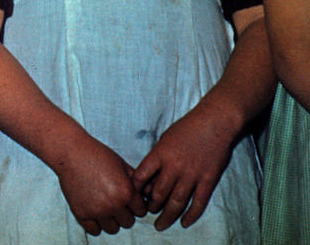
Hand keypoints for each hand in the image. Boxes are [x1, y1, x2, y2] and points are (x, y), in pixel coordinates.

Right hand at [53, 137, 145, 235]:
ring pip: (113, 229)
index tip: (127, 198)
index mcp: (126, 192)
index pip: (141, 212)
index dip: (135, 205)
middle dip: (124, 213)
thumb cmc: (97, 154)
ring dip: (111, 220)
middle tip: (115, 201)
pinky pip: (94, 231)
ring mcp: (97, 210)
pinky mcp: (81, 213)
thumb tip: (148, 195)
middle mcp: (113, 204)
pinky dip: (96, 224)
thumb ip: (137, 182)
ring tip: (104, 207)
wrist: (70, 151)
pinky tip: (94, 212)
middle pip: (128, 222)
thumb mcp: (122, 164)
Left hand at [133, 102, 236, 230]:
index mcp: (160, 154)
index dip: (135, 190)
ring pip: (177, 201)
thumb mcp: (164, 139)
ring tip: (160, 224)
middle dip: (151, 206)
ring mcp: (192, 174)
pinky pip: (198, 202)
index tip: (134, 197)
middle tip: (147, 213)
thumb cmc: (186, 129)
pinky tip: (184, 222)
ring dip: (167, 215)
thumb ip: (156, 158)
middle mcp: (174, 166)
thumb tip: (147, 179)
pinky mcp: (208, 179)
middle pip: (158, 193)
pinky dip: (191, 215)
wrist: (213, 123)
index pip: (141, 176)